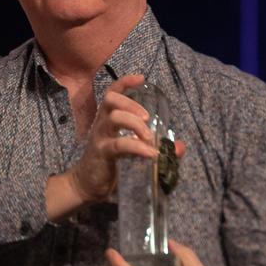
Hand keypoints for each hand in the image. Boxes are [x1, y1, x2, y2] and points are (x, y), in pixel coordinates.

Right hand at [46, 75, 184, 219]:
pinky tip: (150, 154)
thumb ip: (156, 147)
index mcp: (107, 120)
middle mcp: (101, 124)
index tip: (141, 78)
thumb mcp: (133, 154)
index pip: (112, 94)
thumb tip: (179, 146)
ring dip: (135, 123)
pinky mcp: (101, 153)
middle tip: (148, 118)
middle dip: (131, 103)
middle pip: (111, 100)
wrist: (86, 187)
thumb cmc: (109, 167)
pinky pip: (119, 144)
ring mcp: (100, 137)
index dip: (124, 83)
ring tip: (148, 137)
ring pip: (114, 117)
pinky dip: (137, 146)